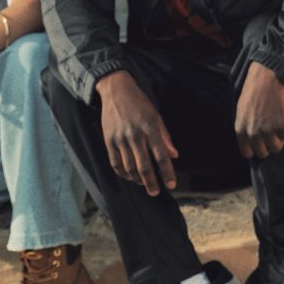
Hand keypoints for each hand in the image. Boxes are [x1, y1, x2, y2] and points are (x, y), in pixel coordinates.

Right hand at [96, 72, 179, 195]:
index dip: (167, 172)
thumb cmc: (140, 104)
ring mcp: (120, 138)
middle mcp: (135, 135)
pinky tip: (130, 177)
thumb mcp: (156, 116)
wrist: (116, 90)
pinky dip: (123, 173)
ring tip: (144, 184)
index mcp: (150, 129)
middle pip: (144, 166)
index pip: (161, 156)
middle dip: (151, 182)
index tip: (171, 185)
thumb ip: (165, 137)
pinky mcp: (109, 140)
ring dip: (137, 179)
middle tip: (156, 192)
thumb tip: (174, 155)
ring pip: (129, 167)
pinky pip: (115, 162)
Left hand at [235, 62, 283, 159]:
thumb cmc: (253, 91)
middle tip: (272, 136)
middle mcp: (253, 133)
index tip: (261, 144)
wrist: (266, 78)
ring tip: (278, 127)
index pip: (247, 153)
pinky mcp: (281, 125)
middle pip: (263, 153)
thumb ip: (245, 128)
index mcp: (240, 130)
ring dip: (279, 139)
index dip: (255, 149)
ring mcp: (267, 130)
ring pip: (276, 148)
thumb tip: (252, 140)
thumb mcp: (241, 112)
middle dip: (268, 146)